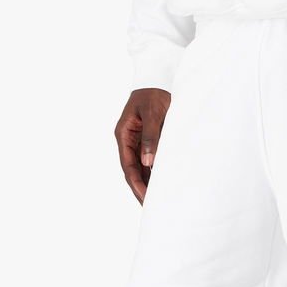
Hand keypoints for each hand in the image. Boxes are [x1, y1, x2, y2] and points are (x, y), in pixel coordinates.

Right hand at [115, 88, 170, 203]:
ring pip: (141, 168)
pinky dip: (155, 174)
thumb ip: (151, 137)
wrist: (160, 78)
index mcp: (124, 134)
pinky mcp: (149, 140)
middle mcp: (128, 140)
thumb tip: (148, 162)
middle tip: (151, 208)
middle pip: (133, 171)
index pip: (128, 166)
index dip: (136, 184)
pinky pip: (150, 161)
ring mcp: (138, 141)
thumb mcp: (152, 114)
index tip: (145, 198)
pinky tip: (162, 186)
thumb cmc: (154, 93)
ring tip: (157, 202)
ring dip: (148, 184)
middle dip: (141, 189)